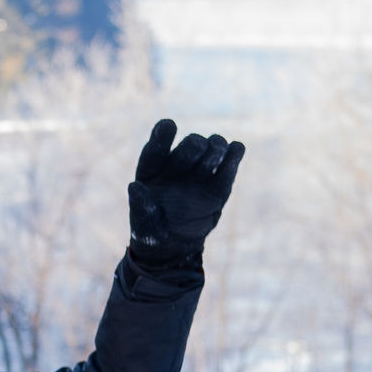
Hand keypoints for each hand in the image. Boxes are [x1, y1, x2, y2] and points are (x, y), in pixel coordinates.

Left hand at [127, 118, 244, 268]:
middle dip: (194, 145)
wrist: (174, 245)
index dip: (163, 134)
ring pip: (211, 149)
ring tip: (217, 147)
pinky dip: (234, 155)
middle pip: (190, 145)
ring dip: (216, 146)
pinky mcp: (218, 186)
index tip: (169, 126)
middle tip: (199, 147)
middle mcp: (176, 165)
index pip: (157, 146)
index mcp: (152, 168)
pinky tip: (236, 148)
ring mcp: (199, 173)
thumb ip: (141, 206)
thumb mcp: (143, 223)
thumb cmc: (152, 229)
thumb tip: (134, 187)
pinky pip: (229, 166)